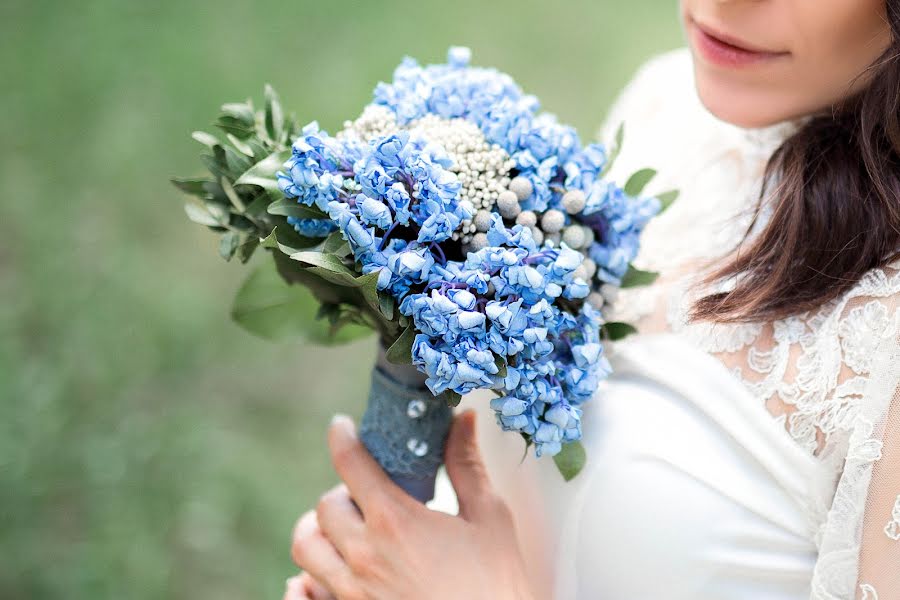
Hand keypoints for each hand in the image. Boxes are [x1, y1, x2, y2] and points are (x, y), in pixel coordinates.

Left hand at [288, 410, 535, 599]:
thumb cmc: (497, 584)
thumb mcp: (489, 518)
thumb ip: (466, 465)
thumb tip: (463, 418)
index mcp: (395, 521)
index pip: (350, 463)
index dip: (341, 436)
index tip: (342, 426)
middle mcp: (363, 555)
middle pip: (324, 506)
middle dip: (342, 491)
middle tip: (365, 493)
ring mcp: (351, 592)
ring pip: (305, 547)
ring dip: (320, 530)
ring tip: (345, 530)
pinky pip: (302, 594)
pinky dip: (304, 580)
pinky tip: (328, 574)